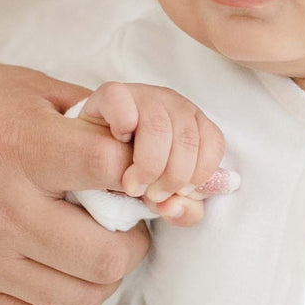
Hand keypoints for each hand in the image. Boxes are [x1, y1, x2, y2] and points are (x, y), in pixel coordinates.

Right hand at [0, 45, 152, 304]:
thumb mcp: (28, 87)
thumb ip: (93, 118)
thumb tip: (148, 152)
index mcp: (16, 145)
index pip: (112, 169)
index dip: (137, 171)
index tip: (135, 174)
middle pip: (108, 255)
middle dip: (134, 239)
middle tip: (127, 224)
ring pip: (82, 298)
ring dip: (107, 277)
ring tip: (99, 249)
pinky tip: (71, 278)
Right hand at [77, 81, 227, 224]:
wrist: (91, 154)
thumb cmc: (136, 173)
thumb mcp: (165, 198)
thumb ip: (183, 211)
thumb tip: (174, 207)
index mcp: (195, 123)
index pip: (213, 143)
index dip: (198, 175)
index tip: (177, 193)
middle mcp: (175, 104)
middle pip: (187, 140)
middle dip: (172, 177)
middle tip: (151, 194)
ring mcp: (145, 95)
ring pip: (158, 127)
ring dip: (147, 165)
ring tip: (132, 184)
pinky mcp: (113, 93)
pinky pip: (124, 107)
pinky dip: (122, 127)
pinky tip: (118, 140)